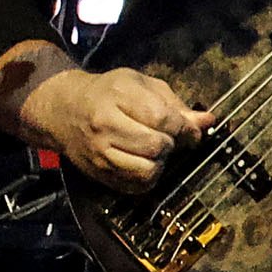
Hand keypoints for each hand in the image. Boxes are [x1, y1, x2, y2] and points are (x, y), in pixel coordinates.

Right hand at [17, 65, 209, 188]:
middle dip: (171, 144)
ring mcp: (99, 152)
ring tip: (155, 151)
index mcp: (118, 95)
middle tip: (167, 138)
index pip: (162, 118)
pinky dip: (148, 178)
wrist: (64, 110)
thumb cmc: (108, 93)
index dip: (185, 128)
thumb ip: (174, 104)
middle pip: (156, 146)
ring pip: (147, 171)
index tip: (190, 131)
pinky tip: (143, 162)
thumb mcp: (140, 85)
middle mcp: (105, 124)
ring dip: (160, 163)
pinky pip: (136, 186)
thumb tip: (207, 121)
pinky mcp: (99, 173)